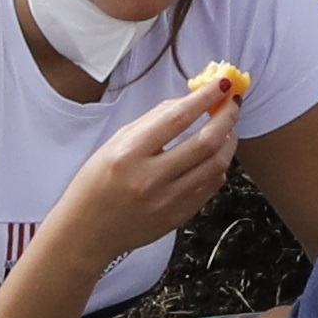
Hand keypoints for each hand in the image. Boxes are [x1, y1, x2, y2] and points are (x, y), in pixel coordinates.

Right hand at [49, 70, 247, 272]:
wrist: (86, 233)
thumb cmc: (95, 185)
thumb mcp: (113, 144)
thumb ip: (151, 122)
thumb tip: (188, 102)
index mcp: (128, 154)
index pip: (177, 118)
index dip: (205, 97)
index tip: (221, 83)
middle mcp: (149, 178)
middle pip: (205, 142)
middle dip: (226, 117)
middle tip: (231, 104)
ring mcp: (167, 201)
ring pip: (216, 165)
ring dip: (228, 141)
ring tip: (227, 129)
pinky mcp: (178, 216)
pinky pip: (211, 186)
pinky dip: (219, 165)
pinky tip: (214, 155)